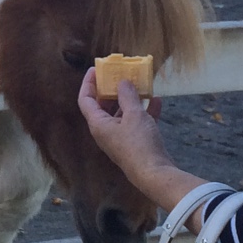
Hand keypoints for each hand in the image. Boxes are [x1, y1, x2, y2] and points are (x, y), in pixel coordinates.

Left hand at [77, 70, 168, 188]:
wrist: (154, 173)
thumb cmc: (139, 143)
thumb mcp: (134, 115)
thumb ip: (127, 96)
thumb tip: (122, 82)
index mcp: (98, 124)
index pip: (85, 100)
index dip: (88, 83)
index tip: (95, 69)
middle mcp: (106, 131)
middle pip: (103, 105)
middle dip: (112, 89)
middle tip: (119, 74)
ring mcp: (120, 138)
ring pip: (122, 113)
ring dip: (130, 99)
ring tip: (139, 84)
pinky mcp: (135, 143)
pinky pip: (137, 123)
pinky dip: (145, 111)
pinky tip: (157, 100)